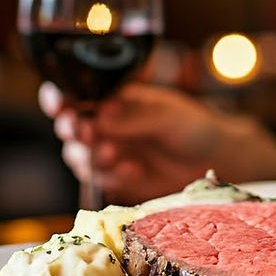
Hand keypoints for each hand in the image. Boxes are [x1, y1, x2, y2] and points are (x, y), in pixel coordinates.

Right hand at [38, 82, 275, 204]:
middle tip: (87, 131)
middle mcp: (104, 125)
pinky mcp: (116, 180)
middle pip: (69, 126)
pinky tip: (132, 170)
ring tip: (113, 153)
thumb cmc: (194, 126)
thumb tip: (101, 114)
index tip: (60, 104)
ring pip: (77, 155)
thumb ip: (134, 117)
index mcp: (113, 99)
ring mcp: (108, 152)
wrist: (216, 161)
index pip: (76, 94)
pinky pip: (99, 180)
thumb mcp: (168, 115)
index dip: (60, 98)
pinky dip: (110, 176)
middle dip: (73, 129)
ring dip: (89, 155)